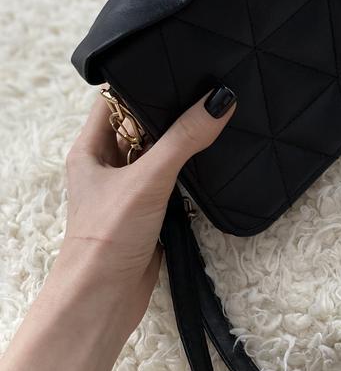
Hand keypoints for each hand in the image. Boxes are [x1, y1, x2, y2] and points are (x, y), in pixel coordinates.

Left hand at [62, 84, 235, 333]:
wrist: (104, 301)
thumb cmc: (105, 238)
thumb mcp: (147, 179)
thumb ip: (184, 139)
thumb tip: (218, 102)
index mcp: (90, 149)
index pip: (114, 100)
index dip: (141, 83)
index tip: (177, 69)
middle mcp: (107, 166)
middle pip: (142, 125)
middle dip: (172, 112)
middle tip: (207, 93)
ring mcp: (129, 190)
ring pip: (161, 154)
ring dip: (183, 145)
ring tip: (216, 121)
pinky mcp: (149, 212)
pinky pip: (173, 181)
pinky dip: (190, 174)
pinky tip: (212, 162)